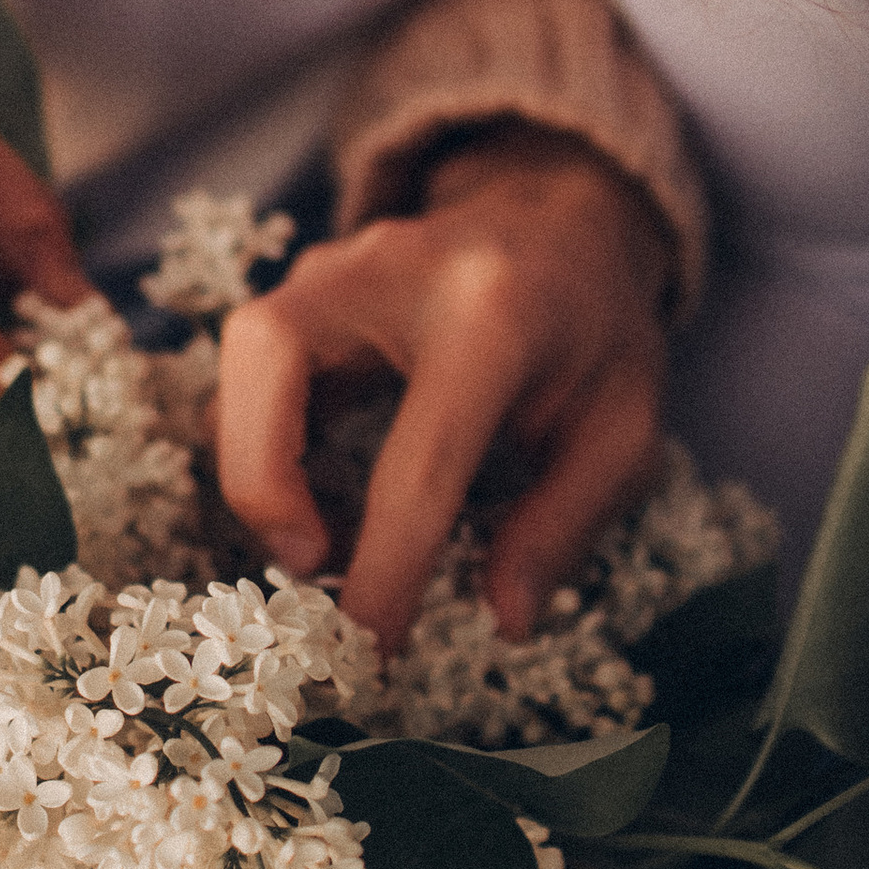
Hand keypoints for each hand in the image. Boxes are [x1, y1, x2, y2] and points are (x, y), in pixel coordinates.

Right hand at [216, 121, 672, 653]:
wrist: (570, 213)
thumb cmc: (599, 332)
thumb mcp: (623, 429)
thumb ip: (565, 523)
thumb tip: (504, 617)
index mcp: (494, 317)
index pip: (417, 461)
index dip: (385, 571)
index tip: (370, 655)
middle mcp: (397, 269)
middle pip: (270, 350)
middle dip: (259, 475)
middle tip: (307, 563)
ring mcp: (341, 260)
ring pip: (245, 349)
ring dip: (254, 458)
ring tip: (315, 537)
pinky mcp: (309, 277)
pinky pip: (253, 361)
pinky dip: (259, 433)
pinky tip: (310, 488)